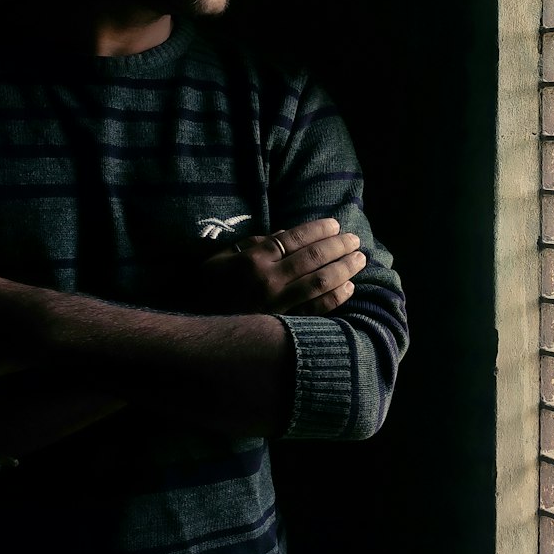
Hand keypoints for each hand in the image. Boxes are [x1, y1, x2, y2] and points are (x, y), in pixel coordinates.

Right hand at [193, 217, 366, 315]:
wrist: (194, 329)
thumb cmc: (207, 289)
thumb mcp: (222, 258)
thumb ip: (253, 244)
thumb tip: (287, 233)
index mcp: (253, 259)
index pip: (294, 238)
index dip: (318, 229)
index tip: (335, 224)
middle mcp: (268, 280)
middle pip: (313, 258)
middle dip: (339, 246)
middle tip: (355, 240)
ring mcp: (277, 305)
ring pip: (320, 283)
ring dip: (344, 269)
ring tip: (359, 259)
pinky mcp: (283, 326)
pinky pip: (316, 310)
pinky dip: (335, 298)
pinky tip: (349, 287)